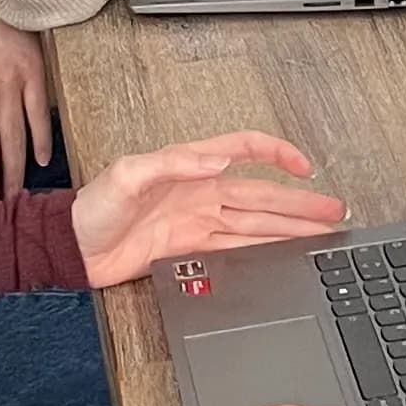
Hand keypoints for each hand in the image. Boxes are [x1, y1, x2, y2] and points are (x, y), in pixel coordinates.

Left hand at [71, 132, 347, 286]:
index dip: (277, 154)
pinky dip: (265, 252)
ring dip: (291, 229)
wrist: (70, 249)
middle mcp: (200, 193)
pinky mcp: (191, 250)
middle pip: (264, 195)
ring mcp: (199, 223)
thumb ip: (174, 163)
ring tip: (323, 233)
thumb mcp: (128, 174)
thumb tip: (216, 160)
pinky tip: (285, 254)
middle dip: (301, 202)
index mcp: (189, 166)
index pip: (245, 151)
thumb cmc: (91, 207)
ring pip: (258, 225)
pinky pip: (238, 249)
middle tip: (334, 210)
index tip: (305, 167)